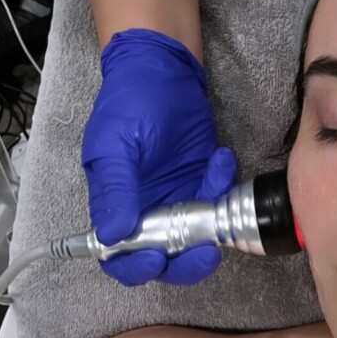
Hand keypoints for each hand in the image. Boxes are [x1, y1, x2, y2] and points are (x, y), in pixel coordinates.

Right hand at [82, 28, 236, 285]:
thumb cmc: (130, 103)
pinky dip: (223, 187)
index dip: (137, 266)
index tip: (157, 259)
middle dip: (187, 261)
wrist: (164, 70)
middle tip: (207, 250)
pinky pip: (218, 202)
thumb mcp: (115, 144)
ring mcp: (179, 200)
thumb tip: (113, 236)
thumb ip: (116, 190)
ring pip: (198, 237)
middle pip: (166, 257)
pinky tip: (220, 158)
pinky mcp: (204, 184)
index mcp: (117, 205)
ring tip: (215, 176)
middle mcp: (148, 211)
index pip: (120, 255)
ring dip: (213, 224)